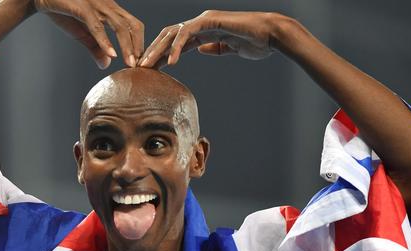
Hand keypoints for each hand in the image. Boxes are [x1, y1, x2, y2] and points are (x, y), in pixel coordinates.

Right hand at [34, 0, 143, 67]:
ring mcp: (96, 5)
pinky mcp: (81, 7)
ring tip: (130, 63)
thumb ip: (95, 48)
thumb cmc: (64, 12)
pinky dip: (105, 41)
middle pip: (131, 25)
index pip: (133, 25)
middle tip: (140, 66)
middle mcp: (107, 5)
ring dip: (126, 46)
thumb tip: (106, 64)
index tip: (141, 62)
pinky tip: (111, 54)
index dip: (139, 43)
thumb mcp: (83, 34)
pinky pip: (97, 26)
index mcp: (110, 10)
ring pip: (118, 26)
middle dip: (138, 47)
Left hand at [139, 10, 282, 67]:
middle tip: (140, 68)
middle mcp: (200, 24)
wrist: (271, 36)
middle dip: (153, 52)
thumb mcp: (229, 49)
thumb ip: (213, 47)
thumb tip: (201, 49)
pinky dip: (177, 47)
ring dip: (158, 50)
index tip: (150, 70)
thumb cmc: (254, 43)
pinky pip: (188, 34)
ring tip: (148, 65)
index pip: (175, 43)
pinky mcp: (210, 21)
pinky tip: (171, 61)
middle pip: (169, 37)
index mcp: (203, 31)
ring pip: (173, 33)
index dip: (161, 55)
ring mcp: (204, 20)